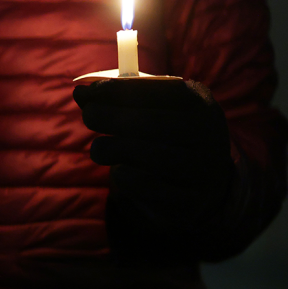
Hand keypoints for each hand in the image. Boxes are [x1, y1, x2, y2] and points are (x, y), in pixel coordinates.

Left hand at [73, 79, 236, 256]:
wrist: (202, 187)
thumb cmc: (167, 138)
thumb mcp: (152, 112)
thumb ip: (118, 100)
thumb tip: (80, 93)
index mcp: (200, 103)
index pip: (160, 89)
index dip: (119, 89)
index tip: (89, 92)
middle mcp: (207, 134)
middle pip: (153, 122)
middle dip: (111, 116)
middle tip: (88, 116)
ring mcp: (202, 168)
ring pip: (148, 155)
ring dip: (111, 148)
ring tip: (98, 149)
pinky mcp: (188, 199)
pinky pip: (146, 185)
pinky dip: (123, 176)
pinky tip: (119, 170)